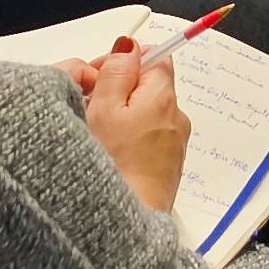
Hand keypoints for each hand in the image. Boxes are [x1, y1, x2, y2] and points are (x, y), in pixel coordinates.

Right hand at [77, 40, 191, 213]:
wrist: (127, 222)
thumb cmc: (112, 168)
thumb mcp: (103, 108)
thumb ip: (117, 71)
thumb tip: (129, 46)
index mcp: (163, 97)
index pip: (157, 55)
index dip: (125, 60)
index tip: (99, 75)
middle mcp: (177, 117)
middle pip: (150, 86)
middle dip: (121, 90)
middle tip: (91, 107)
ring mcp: (175, 143)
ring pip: (148, 114)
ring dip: (125, 116)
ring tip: (99, 135)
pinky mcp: (168, 166)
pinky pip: (150, 139)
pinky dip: (132, 139)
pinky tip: (111, 156)